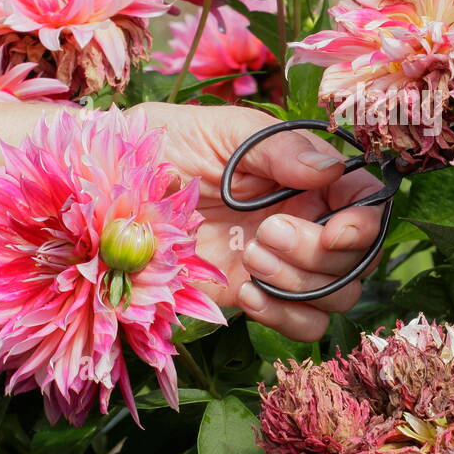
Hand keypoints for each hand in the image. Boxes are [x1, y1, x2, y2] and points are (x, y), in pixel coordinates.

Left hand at [0, 96, 383, 341]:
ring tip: (249, 257)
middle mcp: (297, 216)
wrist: (87, 191)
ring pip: (337, 294)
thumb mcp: (214, 129)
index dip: (365, 214)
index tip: (335, 216)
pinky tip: (247, 292)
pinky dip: (286, 314)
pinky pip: (300, 324)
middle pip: (359, 255)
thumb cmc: (147, 144)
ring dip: (303, 280)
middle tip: (266, 234)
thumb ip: (277, 145)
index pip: (366, 198)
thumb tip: (332, 167)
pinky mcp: (246, 299)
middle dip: (326, 249)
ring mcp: (274, 262)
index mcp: (300, 170)